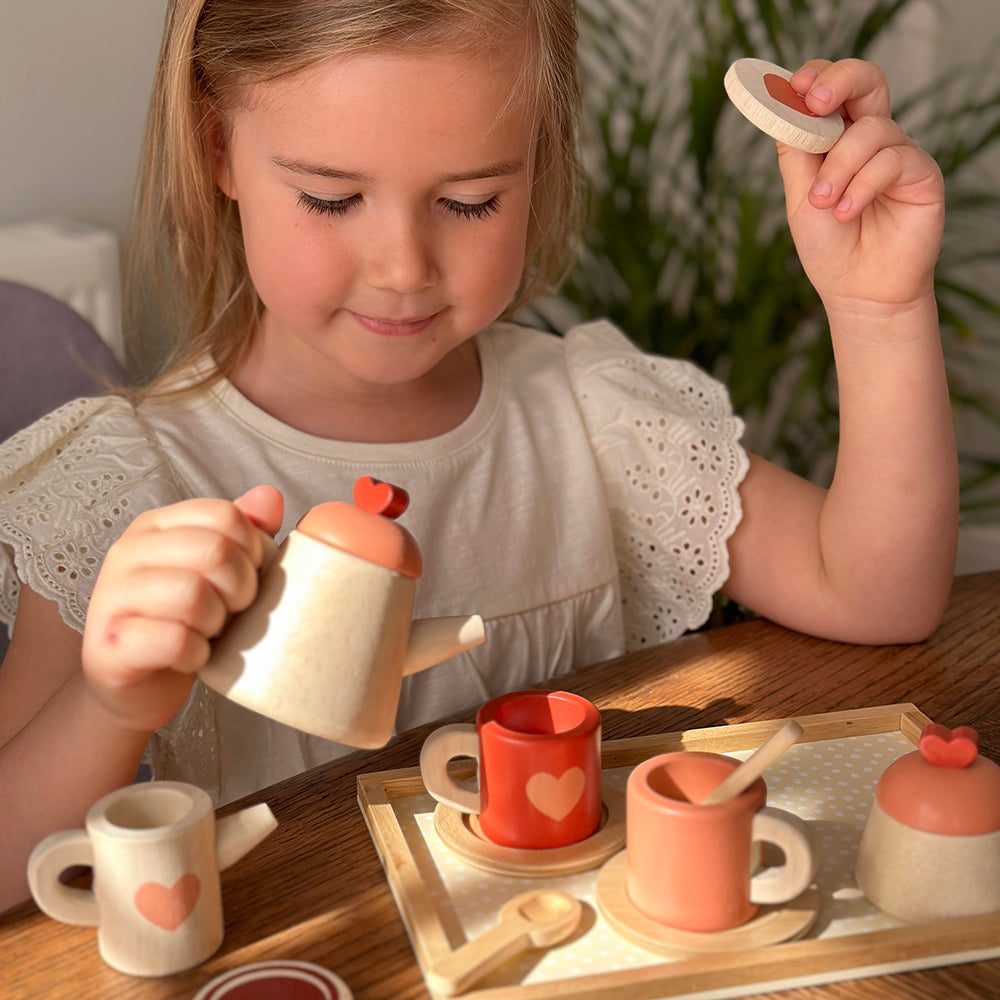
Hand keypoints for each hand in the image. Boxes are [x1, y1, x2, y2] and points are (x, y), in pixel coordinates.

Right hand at [81, 485, 283, 731]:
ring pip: (193, 595)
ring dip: (216, 622)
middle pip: (214, 551)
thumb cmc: (186, 621)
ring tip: (208, 631)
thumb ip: (244, 532)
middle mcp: (128, 552)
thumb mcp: (220, 572)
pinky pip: (175, 640)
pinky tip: (192, 656)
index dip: (254, 548)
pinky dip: (197, 654)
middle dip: (241, 588)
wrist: (140, 686)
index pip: (224, 514)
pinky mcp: (109, 645)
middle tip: (233, 609)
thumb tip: (270, 497)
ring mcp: (112, 597)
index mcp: (157, 525)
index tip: (249, 574)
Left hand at [777, 59, 944, 316]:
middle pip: (867, 82)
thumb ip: (795, 154)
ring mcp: (899, 154)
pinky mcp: (922, 175)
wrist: (859, 293)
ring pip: (871, 130)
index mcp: (838, 141)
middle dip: (840, 81)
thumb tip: (783, 107)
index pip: (834, 92)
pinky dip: (862, 185)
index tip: (795, 86)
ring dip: (839, 167)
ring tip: (825, 204)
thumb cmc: (829, 249)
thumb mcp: (800, 199)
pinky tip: (846, 213)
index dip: (818, 77)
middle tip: (816, 102)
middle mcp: (871, 140)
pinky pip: (892, 160)